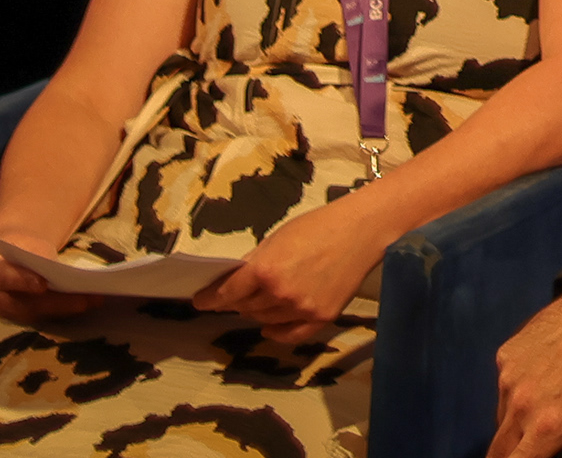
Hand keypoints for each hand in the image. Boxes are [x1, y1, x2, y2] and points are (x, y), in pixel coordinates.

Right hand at [0, 238, 102, 325]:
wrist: (12, 253)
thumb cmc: (23, 245)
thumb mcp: (29, 242)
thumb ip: (37, 254)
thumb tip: (54, 266)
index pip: (5, 277)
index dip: (23, 281)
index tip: (43, 285)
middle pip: (24, 303)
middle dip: (56, 302)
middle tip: (83, 299)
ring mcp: (4, 309)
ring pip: (35, 313)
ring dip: (64, 309)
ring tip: (92, 301)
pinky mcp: (18, 316)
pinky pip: (41, 316)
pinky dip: (63, 310)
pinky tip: (85, 303)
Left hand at [195, 193, 386, 346]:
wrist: (362, 231)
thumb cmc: (319, 226)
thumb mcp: (278, 237)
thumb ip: (255, 262)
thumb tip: (233, 282)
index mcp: (265, 270)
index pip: (226, 293)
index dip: (209, 299)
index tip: (199, 302)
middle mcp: (279, 294)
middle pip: (244, 308)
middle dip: (238, 301)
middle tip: (240, 294)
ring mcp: (300, 309)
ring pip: (264, 321)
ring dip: (258, 312)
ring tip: (264, 300)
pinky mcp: (320, 318)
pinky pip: (288, 335)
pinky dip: (276, 333)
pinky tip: (270, 328)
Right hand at [488, 288, 561, 457]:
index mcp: (546, 427)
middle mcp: (519, 405)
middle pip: (499, 450)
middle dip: (515, 453)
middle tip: (539, 443)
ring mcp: (508, 377)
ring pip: (502, 418)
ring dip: (517, 422)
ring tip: (550, 403)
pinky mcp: (505, 354)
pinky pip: (504, 387)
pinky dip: (518, 391)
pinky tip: (544, 375)